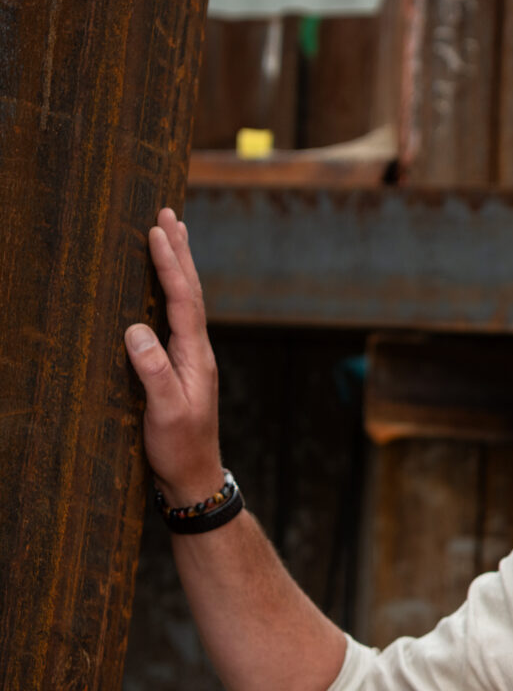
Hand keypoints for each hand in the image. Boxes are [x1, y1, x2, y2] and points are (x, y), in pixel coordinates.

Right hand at [126, 208, 222, 506]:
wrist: (194, 477)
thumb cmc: (179, 448)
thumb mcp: (163, 412)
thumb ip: (152, 372)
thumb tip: (136, 329)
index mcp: (195, 356)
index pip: (184, 300)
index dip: (170, 265)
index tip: (158, 231)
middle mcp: (197, 351)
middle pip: (191, 292)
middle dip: (178, 252)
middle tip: (168, 213)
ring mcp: (191, 358)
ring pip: (186, 302)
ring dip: (178, 266)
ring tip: (171, 233)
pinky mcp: (180, 368)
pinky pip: (177, 318)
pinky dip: (171, 292)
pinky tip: (165, 285)